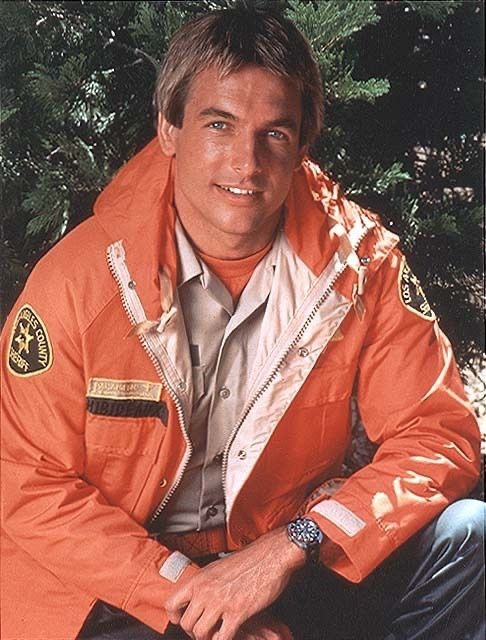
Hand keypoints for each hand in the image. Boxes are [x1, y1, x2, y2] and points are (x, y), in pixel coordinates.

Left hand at [165, 527, 304, 639]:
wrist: (270, 555)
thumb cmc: (249, 559)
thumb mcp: (219, 567)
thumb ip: (206, 582)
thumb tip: (200, 596)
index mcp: (200, 578)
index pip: (172, 604)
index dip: (176, 617)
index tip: (184, 620)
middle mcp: (206, 590)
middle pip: (185, 624)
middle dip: (194, 632)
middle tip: (205, 630)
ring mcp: (220, 602)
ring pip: (200, 633)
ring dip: (208, 638)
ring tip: (217, 634)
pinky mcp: (237, 612)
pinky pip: (222, 638)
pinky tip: (231, 634)